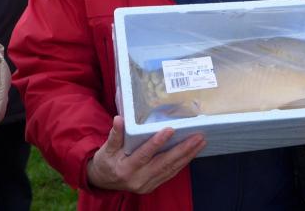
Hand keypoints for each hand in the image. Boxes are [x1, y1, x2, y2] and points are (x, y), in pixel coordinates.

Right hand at [86, 116, 205, 193]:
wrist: (104, 182)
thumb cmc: (106, 161)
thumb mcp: (107, 148)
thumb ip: (115, 135)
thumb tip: (119, 119)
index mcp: (125, 168)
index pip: (144, 155)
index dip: (157, 143)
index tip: (170, 129)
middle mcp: (138, 179)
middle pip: (164, 163)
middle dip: (183, 150)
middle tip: (198, 136)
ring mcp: (147, 184)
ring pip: (171, 169)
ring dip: (187, 156)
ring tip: (200, 142)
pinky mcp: (153, 185)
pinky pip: (170, 174)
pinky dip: (183, 163)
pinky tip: (193, 153)